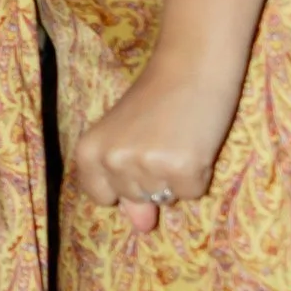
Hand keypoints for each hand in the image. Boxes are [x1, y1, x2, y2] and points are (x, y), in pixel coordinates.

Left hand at [68, 58, 240, 234]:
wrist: (193, 64)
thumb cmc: (158, 98)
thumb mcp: (130, 137)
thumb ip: (126, 183)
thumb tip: (140, 226)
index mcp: (89, 152)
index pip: (102, 197)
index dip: (123, 181)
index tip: (135, 152)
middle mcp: (113, 161)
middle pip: (136, 199)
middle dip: (153, 177)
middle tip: (163, 136)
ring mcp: (147, 166)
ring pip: (166, 199)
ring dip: (177, 176)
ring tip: (179, 138)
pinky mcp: (182, 169)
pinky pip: (194, 193)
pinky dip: (200, 174)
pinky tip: (196, 143)